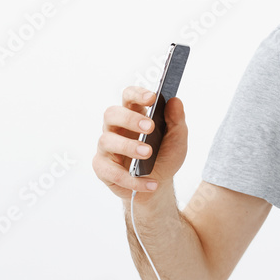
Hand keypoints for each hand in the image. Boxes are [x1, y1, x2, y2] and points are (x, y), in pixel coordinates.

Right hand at [91, 85, 188, 202]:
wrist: (160, 185)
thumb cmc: (164, 156)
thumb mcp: (177, 140)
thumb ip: (177, 121)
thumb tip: (175, 101)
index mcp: (134, 115)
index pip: (128, 96)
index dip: (137, 94)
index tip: (151, 98)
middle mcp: (116, 128)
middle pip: (112, 114)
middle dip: (129, 119)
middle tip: (150, 127)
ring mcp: (107, 147)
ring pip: (107, 140)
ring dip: (128, 146)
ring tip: (148, 154)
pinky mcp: (103, 168)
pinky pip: (112, 172)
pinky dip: (132, 179)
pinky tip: (150, 183)